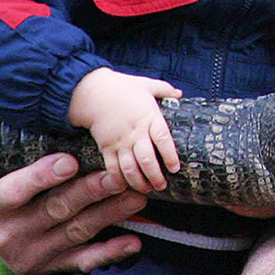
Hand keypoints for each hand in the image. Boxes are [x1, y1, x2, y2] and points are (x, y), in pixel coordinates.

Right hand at [0, 153, 148, 274]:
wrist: (4, 230)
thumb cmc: (12, 183)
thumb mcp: (7, 169)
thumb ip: (30, 150)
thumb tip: (59, 115)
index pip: (16, 190)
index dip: (42, 176)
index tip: (71, 161)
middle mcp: (7, 234)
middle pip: (55, 209)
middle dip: (89, 192)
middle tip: (117, 177)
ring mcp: (30, 255)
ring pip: (77, 231)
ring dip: (110, 214)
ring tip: (136, 198)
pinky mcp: (51, 269)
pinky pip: (84, 262)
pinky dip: (110, 252)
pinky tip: (133, 242)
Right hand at [68, 67, 182, 192]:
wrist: (93, 91)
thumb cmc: (122, 87)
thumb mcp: (147, 85)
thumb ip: (165, 90)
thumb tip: (180, 94)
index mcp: (149, 116)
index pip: (163, 139)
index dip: (170, 155)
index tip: (175, 168)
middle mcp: (135, 132)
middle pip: (147, 159)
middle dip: (156, 176)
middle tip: (162, 185)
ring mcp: (120, 141)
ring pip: (130, 168)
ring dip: (139, 182)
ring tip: (147, 189)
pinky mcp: (106, 147)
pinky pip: (112, 168)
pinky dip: (119, 179)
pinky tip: (125, 187)